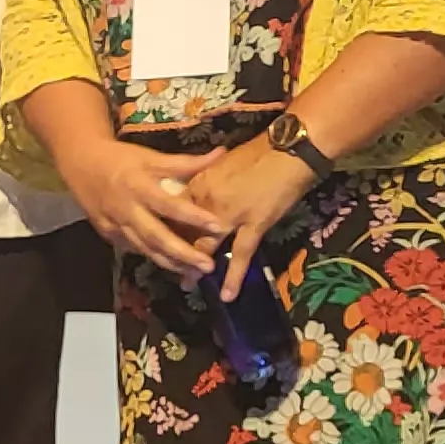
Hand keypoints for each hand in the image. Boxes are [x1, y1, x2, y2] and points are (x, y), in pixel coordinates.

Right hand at [63, 137, 229, 278]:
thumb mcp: (151, 157)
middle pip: (157, 237)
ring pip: (145, 249)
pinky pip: (134, 249)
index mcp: (138, 186)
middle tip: (208, 266)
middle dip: (183, 254)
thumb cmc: (121, 159)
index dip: (193, 216)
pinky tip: (172, 266)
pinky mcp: (109, 235)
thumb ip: (186, 162)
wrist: (81, 164)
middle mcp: (127, 209)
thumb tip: (222, 154)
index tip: (217, 226)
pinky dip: (153, 257)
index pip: (170, 205)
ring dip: (171, 263)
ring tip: (195, 273)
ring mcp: (116, 225)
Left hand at [180, 139, 319, 299]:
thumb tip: (197, 191)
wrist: (288, 148)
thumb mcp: (222, 162)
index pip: (174, 209)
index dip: (166, 225)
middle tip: (164, 265)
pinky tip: (228, 295)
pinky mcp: (253, 225)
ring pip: (205, 245)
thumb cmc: (258, 151)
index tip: (156, 236)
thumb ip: (206, 178)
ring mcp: (229, 215)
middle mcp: (208, 201)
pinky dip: (233, 276)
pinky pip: (240, 255)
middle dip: (172, 249)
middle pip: (184, 230)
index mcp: (199, 182)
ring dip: (195, 266)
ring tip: (186, 284)